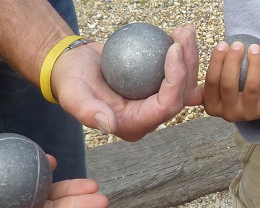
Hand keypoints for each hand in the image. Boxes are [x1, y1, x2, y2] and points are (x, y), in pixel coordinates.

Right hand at [51, 24, 201, 141]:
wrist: (72, 68)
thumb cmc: (70, 81)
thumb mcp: (72, 96)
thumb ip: (88, 112)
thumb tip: (110, 126)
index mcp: (135, 124)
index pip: (166, 105)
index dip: (176, 79)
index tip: (174, 49)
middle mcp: (150, 116)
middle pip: (182, 93)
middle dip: (189, 63)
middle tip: (184, 33)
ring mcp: (156, 100)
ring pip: (183, 82)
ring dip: (189, 55)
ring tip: (185, 29)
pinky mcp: (157, 86)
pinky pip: (175, 71)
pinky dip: (180, 52)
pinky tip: (180, 32)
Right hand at [202, 40, 259, 121]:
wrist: (249, 108)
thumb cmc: (226, 92)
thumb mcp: (213, 92)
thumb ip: (204, 81)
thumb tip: (189, 66)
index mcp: (212, 107)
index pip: (211, 82)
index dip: (216, 61)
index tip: (223, 44)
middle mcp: (229, 113)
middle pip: (228, 84)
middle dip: (233, 61)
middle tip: (238, 44)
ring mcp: (248, 113)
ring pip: (251, 86)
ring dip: (254, 64)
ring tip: (254, 47)